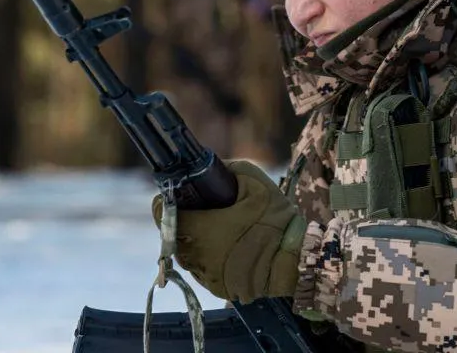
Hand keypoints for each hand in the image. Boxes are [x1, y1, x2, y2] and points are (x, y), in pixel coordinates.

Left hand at [152, 159, 305, 302]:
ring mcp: (204, 275)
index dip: (169, 200)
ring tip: (219, 229)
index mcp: (197, 229)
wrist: (294, 261)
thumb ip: (225, 169)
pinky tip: (228, 246)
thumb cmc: (273, 220)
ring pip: (186, 253)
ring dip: (195, 240)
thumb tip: (210, 167)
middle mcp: (194, 256)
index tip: (182, 195)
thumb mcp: (253, 181)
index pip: (162, 212)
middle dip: (185, 220)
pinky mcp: (216, 288)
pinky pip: (202, 268)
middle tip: (206, 209)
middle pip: (173, 233)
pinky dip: (210, 257)